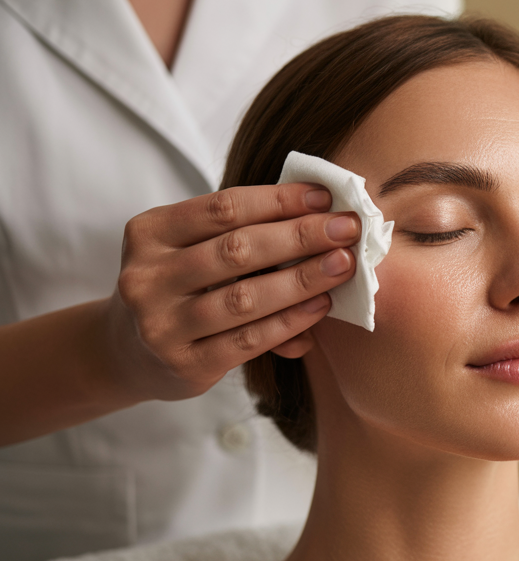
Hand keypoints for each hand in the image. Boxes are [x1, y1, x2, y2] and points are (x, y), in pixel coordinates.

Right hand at [104, 184, 359, 401]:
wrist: (129, 353)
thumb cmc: (179, 288)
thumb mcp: (189, 251)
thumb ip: (238, 235)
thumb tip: (319, 214)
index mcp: (149, 232)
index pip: (223, 208)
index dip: (278, 200)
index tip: (324, 196)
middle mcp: (148, 276)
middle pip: (237, 250)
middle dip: (300, 236)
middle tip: (347, 229)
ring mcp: (162, 324)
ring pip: (245, 298)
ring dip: (303, 279)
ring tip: (343, 265)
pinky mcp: (184, 363)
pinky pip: (249, 340)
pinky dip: (291, 321)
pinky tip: (321, 306)